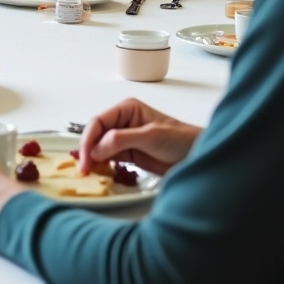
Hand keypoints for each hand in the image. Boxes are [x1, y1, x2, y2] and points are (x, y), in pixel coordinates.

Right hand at [78, 98, 201, 175]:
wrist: (198, 157)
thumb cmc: (181, 140)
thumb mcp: (151, 136)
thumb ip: (121, 139)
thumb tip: (95, 150)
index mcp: (127, 109)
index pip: (98, 122)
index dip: (88, 140)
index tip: (85, 159)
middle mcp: (122, 122)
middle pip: (95, 134)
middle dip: (88, 150)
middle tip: (85, 169)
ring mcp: (124, 139)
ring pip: (99, 147)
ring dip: (92, 159)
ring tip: (88, 173)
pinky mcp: (128, 154)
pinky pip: (108, 158)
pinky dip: (101, 166)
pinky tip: (99, 173)